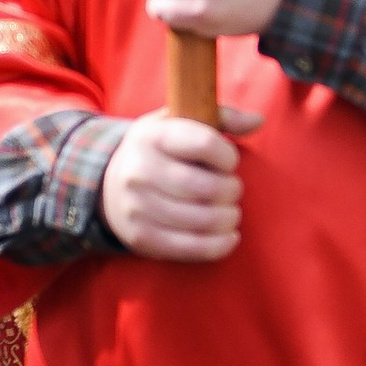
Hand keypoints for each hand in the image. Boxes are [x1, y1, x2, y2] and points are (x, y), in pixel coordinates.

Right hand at [101, 111, 251, 261]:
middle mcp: (139, 170)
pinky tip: (229, 237)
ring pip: (201, 219)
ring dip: (228, 218)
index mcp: (152, 136)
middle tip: (232, 190)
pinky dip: (218, 245)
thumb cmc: (160, 151)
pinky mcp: (141, 237)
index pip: (204, 143)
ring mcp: (137, 206)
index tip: (228, 162)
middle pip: (206, 187)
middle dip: (231, 190)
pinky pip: (189, 247)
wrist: (107, 185)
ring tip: (230, 212)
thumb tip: (257, 121)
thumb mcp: (180, 122)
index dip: (228, 156)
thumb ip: (222, 118)